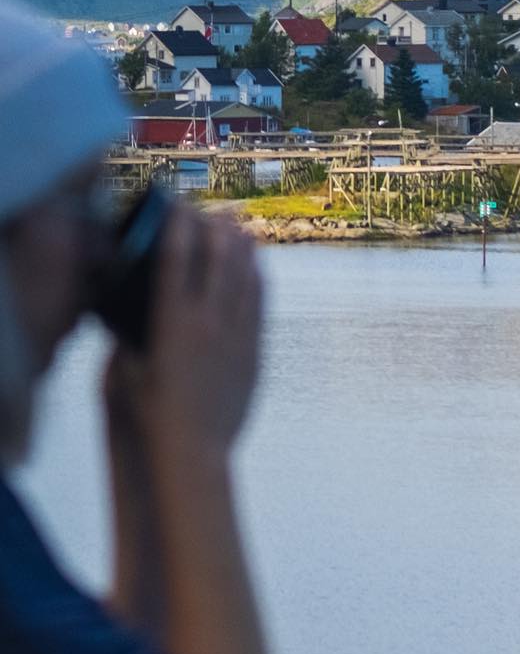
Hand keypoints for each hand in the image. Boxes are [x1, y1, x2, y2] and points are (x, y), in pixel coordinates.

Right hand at [124, 206, 263, 456]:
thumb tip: (123, 311)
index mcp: (171, 322)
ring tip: (235, 224)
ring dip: (240, 244)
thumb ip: (129, 336)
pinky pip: (261, 300)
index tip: (178, 204)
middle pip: (217, 256)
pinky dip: (258, 274)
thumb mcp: (131, 369)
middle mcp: (207, 320)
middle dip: (214, 225)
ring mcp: (236, 332)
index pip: (177, 257)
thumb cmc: (154, 413)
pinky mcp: (255, 347)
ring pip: (245, 273)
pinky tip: (256, 263)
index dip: (179, 224)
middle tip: (210, 210)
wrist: (195, 449)